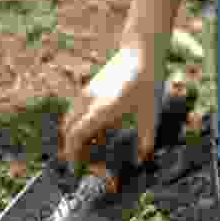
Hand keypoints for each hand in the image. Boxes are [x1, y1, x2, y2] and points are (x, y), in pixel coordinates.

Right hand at [59, 46, 160, 172]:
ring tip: (101, 144)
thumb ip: (146, 138)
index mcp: (101, 109)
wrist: (142, 51)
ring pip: (71, 119)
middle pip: (68, 130)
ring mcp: (88, 92)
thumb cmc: (148, 81)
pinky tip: (106, 127)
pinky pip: (79, 110)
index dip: (73, 155)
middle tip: (90, 160)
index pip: (75, 137)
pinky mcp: (91, 87)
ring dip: (79, 134)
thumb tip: (141, 160)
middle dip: (74, 148)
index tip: (77, 169)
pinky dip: (84, 123)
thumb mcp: (151, 112)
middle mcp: (89, 101)